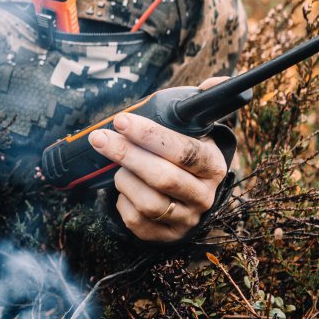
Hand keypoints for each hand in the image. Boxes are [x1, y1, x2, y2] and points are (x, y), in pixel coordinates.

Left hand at [86, 77, 230, 241]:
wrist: (186, 195)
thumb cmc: (183, 153)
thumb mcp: (196, 128)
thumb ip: (202, 101)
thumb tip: (219, 82)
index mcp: (213, 164)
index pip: (185, 151)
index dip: (151, 136)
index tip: (121, 120)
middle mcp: (204, 195)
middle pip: (162, 176)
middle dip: (126, 154)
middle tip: (99, 138)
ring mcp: (187, 219)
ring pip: (147, 201)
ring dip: (124, 179)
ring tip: (118, 166)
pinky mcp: (167, 237)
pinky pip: (135, 220)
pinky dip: (122, 201)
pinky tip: (126, 189)